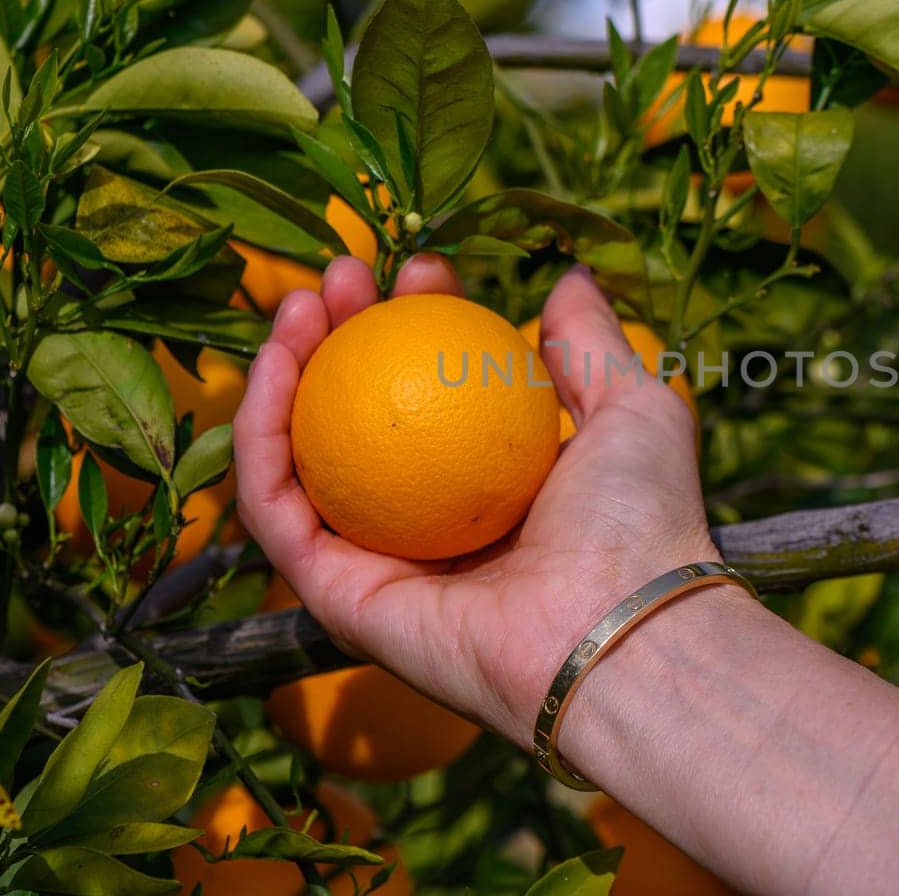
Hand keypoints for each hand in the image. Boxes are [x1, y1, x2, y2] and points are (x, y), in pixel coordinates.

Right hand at [233, 254, 720, 742]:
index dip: (416, 321)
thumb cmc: (640, 518)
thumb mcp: (630, 406)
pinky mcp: (337, 601)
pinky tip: (270, 363)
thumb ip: (589, 344)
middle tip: (344, 271)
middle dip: (337, 335)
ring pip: (300, 459)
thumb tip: (568, 279)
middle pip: (354, 420)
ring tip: (298, 302)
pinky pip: (274, 508)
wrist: (620, 628)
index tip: (422, 268)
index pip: (432, 392)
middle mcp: (430, 525)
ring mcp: (379, 565)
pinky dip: (258, 433)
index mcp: (493, 488)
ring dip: (282, 372)